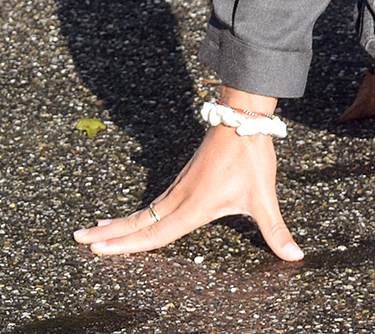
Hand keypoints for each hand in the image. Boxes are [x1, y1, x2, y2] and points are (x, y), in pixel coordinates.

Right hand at [72, 89, 301, 260]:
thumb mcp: (264, 197)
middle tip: (79, 240)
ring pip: (144, 212)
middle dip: (109, 234)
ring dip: (118, 224)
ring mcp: (179, 187)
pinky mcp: (183, 179)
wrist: (243, 118)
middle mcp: (180, 198)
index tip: (99, 250)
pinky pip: (153, 202)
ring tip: (91, 233)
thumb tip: (295, 257)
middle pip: (140, 222)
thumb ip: (276, 231)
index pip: (156, 234)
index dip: (128, 245)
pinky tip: (129, 219)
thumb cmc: (251, 156)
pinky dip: (136, 214)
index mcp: (194, 207)